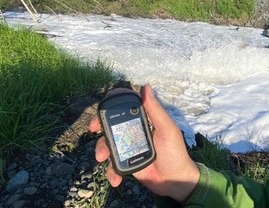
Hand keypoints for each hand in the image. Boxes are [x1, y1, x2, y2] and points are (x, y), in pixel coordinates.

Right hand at [89, 85, 199, 202]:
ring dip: (102, 150)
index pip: (125, 107)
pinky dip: (111, 172)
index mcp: (144, 121)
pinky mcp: (125, 163)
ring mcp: (128, 147)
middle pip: (111, 125)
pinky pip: (112, 165)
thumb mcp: (167, 129)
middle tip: (93, 129)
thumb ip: (156, 110)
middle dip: (100, 126)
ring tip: (103, 158)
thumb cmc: (175, 152)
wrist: (175, 181)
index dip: (112, 104)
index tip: (104, 107)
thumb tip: (146, 87)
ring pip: (108, 144)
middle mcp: (133, 132)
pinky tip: (116, 179)